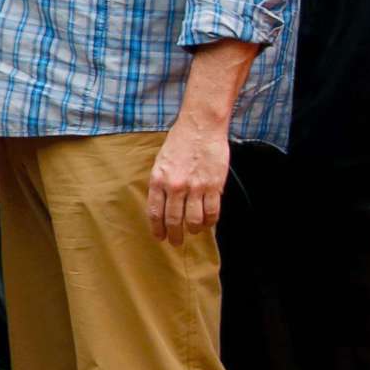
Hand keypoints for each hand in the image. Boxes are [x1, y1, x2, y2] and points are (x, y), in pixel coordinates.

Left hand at [148, 116, 228, 244]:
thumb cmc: (179, 142)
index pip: (155, 213)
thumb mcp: (160, 162)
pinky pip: (212, 212)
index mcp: (158, 180)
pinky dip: (209, 221)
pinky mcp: (214, 185)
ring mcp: (196, 187)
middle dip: (174, 235)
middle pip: (174, 220)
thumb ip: (160, 184)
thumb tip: (162, 205)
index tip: (160, 237)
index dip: (158, 229)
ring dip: (193, 230)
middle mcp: (175, 186)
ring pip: (193, 220)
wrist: (200, 127)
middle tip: (176, 242)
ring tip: (193, 232)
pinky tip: (207, 222)